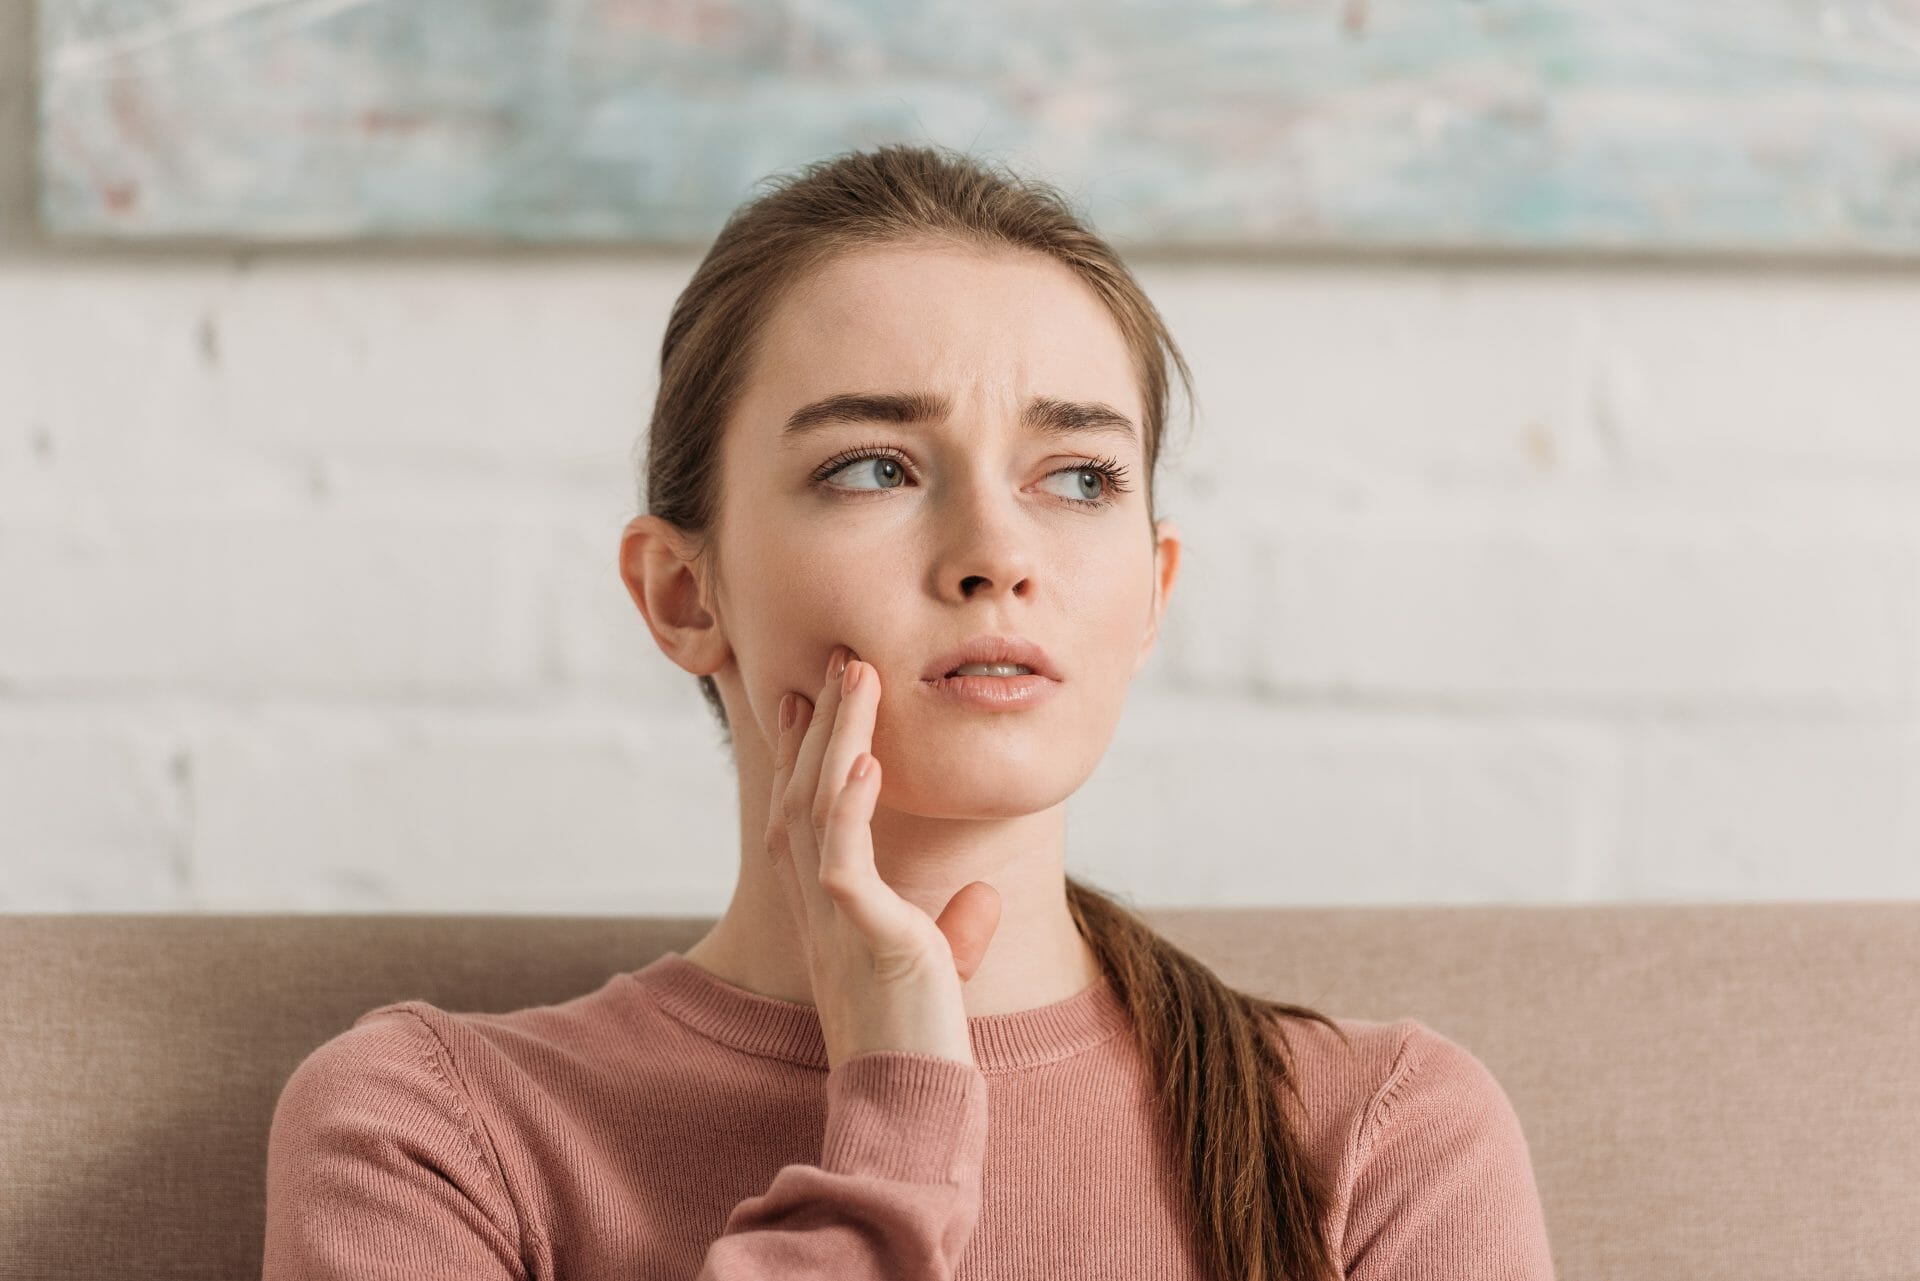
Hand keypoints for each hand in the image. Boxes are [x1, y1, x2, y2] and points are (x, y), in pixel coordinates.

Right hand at [765, 644, 1002, 1068]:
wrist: (911, 1103)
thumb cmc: (921, 1042)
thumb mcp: (938, 971)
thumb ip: (955, 929)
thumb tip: (987, 895)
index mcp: (829, 908)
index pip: (806, 814)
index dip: (806, 754)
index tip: (810, 700)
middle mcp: (816, 905)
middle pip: (803, 793)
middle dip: (819, 725)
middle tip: (835, 663)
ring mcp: (831, 917)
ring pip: (817, 806)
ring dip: (836, 738)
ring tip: (855, 677)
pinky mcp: (858, 933)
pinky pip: (842, 856)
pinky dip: (851, 805)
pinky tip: (868, 760)